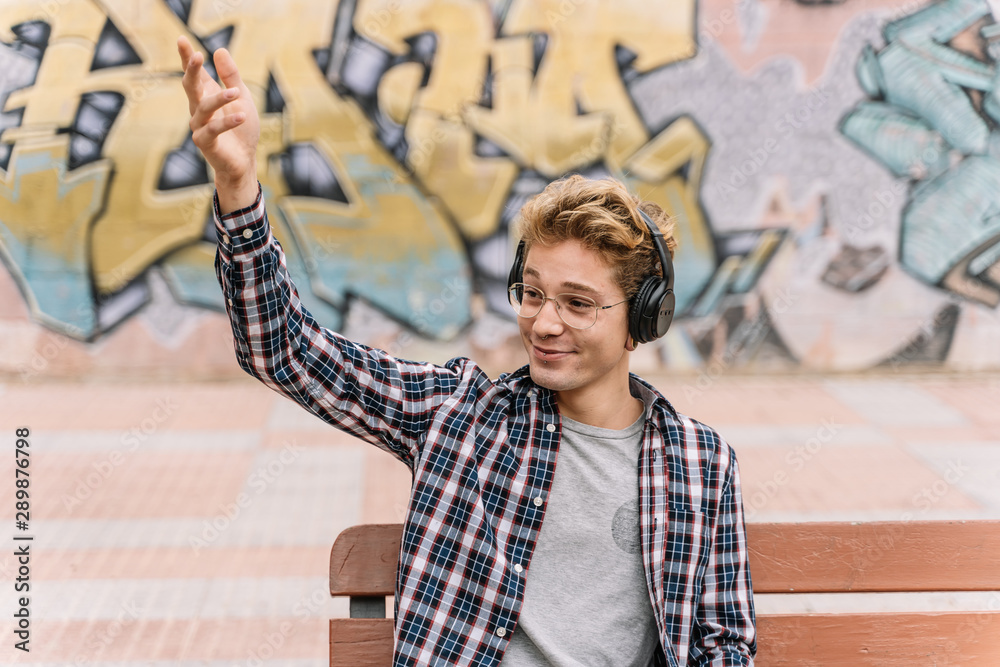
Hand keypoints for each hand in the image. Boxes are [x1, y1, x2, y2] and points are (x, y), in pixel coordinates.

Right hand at [177, 35, 259, 213]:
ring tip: (236, 93)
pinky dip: (228, 122)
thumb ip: (231, 77)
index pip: (194, 74)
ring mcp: (199, 126)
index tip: (182, 40)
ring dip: (220, 98)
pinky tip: (241, 115)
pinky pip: (214, 129)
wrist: (244, 161)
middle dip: (192, 70)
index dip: (187, 58)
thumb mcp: (241, 98)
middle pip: (190, 86)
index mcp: (206, 96)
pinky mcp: (205, 143)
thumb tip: (219, 50)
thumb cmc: (241, 129)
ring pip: (204, 107)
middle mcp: (198, 109)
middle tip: (197, 56)